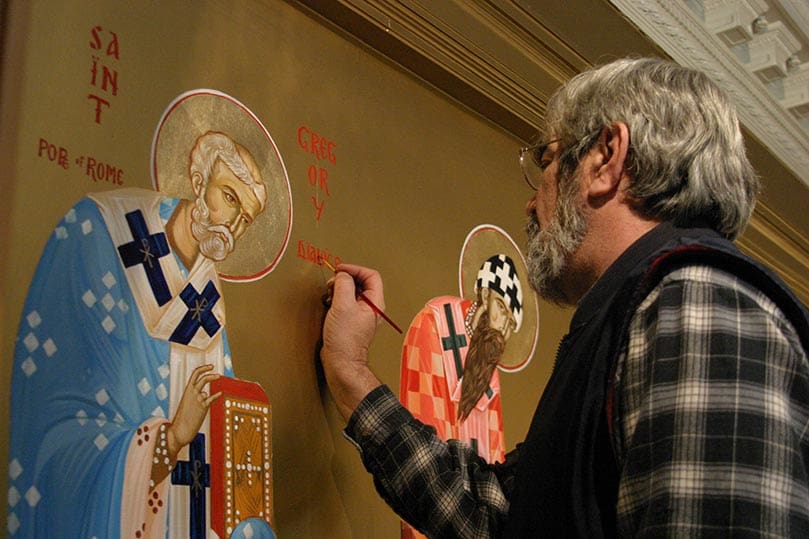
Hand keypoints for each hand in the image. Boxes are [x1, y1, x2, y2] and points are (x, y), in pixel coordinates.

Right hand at [167, 364, 221, 458]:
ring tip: (218, 376)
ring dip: (212, 378)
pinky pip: (211, 397)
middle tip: (214, 367)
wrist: (179, 431)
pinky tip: (220, 393)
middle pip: (200, 377)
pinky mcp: (202, 407)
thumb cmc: (183, 419)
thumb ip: (195, 397)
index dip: (202, 369)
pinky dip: (216, 395)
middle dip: (207, 370)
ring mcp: (197, 399)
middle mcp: (191, 393)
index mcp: (186, 392)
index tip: (210, 366)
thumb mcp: (187, 404)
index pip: (194, 375)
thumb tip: (205, 394)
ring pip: (205, 383)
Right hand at [321, 263, 383, 418]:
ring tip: (329, 295)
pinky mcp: (351, 322)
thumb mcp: (342, 305)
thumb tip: (342, 275)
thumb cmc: (345, 338)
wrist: (341, 362)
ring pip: (352, 293)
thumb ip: (343, 285)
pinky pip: (346, 303)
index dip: (355, 269)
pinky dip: (336, 299)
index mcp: (375, 303)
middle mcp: (371, 309)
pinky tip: (328, 304)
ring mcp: (361, 316)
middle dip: (345, 279)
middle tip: (332, 283)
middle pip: (361, 283)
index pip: (371, 276)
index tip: (340, 270)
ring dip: (339, 289)